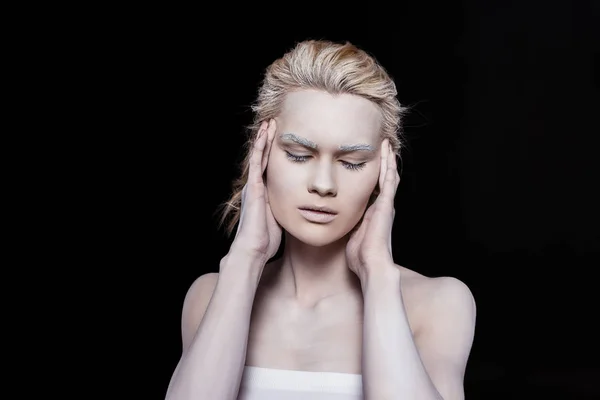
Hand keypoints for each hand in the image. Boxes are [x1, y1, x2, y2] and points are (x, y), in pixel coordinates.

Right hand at [230, 119, 281, 262]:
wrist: (254, 248)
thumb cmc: (267, 239)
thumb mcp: (282, 218)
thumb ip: (288, 209)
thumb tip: (304, 208)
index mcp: (264, 193)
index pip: (270, 168)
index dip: (275, 154)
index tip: (283, 140)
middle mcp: (256, 186)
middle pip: (263, 158)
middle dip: (268, 141)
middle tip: (274, 124)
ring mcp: (253, 184)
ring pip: (259, 155)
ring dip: (264, 138)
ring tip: (269, 122)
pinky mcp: (253, 185)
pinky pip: (257, 160)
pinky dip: (260, 145)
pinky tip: (265, 133)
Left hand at [346, 139, 399, 279]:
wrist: (371, 266)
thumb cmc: (359, 256)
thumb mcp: (350, 235)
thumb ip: (346, 225)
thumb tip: (332, 220)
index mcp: (373, 212)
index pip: (374, 187)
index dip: (372, 173)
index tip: (367, 159)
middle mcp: (382, 206)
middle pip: (384, 178)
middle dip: (382, 162)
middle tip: (380, 144)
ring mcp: (386, 204)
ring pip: (389, 175)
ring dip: (387, 158)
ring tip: (385, 142)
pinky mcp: (387, 205)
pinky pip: (389, 180)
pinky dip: (388, 165)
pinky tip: (387, 151)